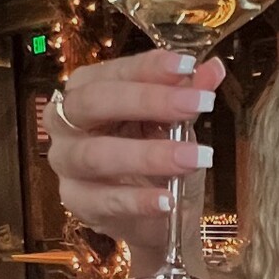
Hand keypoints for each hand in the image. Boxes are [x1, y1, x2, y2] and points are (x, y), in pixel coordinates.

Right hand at [46, 50, 224, 248]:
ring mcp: (65, 164)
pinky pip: (103, 201)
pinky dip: (138, 201)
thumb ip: (189, 94)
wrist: (144, 213)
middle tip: (195, 105)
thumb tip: (213, 69)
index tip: (188, 66)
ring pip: (96, 154)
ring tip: (193, 158)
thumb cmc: (151, 153)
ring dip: (148, 155)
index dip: (150, 67)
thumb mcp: (173, 121)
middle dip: (147, 101)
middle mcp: (66, 121)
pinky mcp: (76, 203)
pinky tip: (167, 200)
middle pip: (94, 102)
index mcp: (86, 89)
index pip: (114, 71)